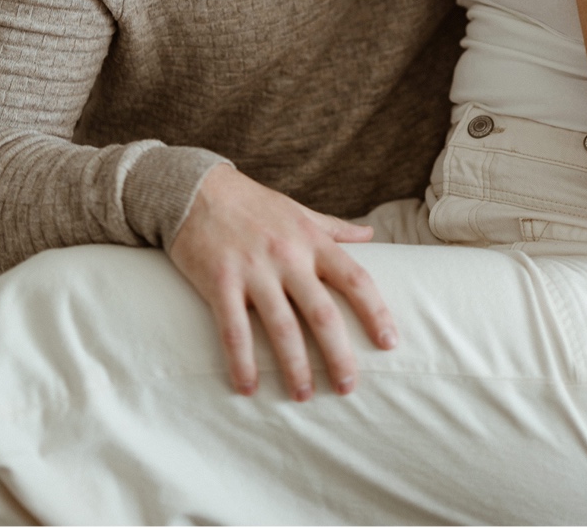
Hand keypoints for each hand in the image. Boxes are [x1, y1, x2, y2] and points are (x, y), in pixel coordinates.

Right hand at [168, 164, 396, 399]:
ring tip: (302, 396)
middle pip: (323, 313)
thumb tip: (370, 235)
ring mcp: (255, 271)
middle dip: (338, 354)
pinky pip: (233, 330)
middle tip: (348, 387)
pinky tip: (247, 387)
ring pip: (281, 328)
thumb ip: (335, 228)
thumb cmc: (255, 204)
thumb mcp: (301, 211)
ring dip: (294, 367)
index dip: (376, 312)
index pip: (356, 280)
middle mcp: (290, 258)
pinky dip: (241, 361)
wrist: (197, 190)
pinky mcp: (220, 282)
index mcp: (314, 242)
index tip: (389, 343)